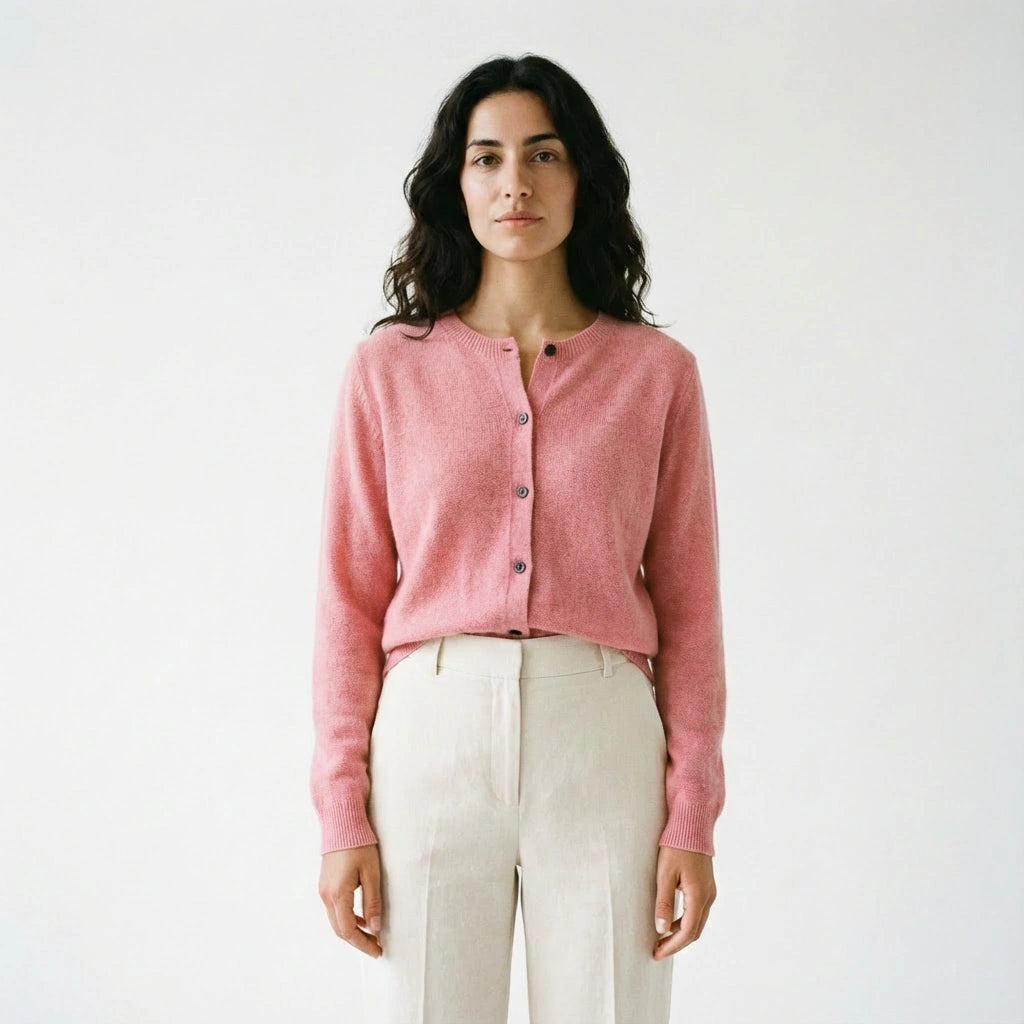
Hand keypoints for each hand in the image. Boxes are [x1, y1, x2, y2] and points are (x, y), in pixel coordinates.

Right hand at [318, 844, 383, 958]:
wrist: (342, 824)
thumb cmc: (359, 845)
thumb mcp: (371, 873)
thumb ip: (373, 902)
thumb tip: (375, 927)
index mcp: (338, 894)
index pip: (348, 930)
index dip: (363, 944)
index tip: (378, 950)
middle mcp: (326, 895)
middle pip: (340, 930)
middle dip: (358, 941)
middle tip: (376, 947)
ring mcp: (323, 890)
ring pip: (336, 921)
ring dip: (352, 931)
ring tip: (371, 935)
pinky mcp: (325, 885)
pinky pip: (334, 910)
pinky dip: (347, 919)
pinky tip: (361, 918)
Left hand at [652, 847, 715, 959]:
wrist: (692, 825)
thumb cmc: (676, 846)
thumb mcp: (665, 874)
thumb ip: (664, 902)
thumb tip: (662, 929)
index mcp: (699, 896)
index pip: (687, 932)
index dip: (672, 946)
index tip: (657, 953)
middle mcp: (708, 896)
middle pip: (694, 931)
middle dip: (676, 943)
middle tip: (657, 950)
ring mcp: (709, 891)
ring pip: (697, 922)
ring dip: (681, 933)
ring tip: (662, 938)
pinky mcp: (706, 886)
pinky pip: (698, 911)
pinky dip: (685, 921)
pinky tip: (672, 921)